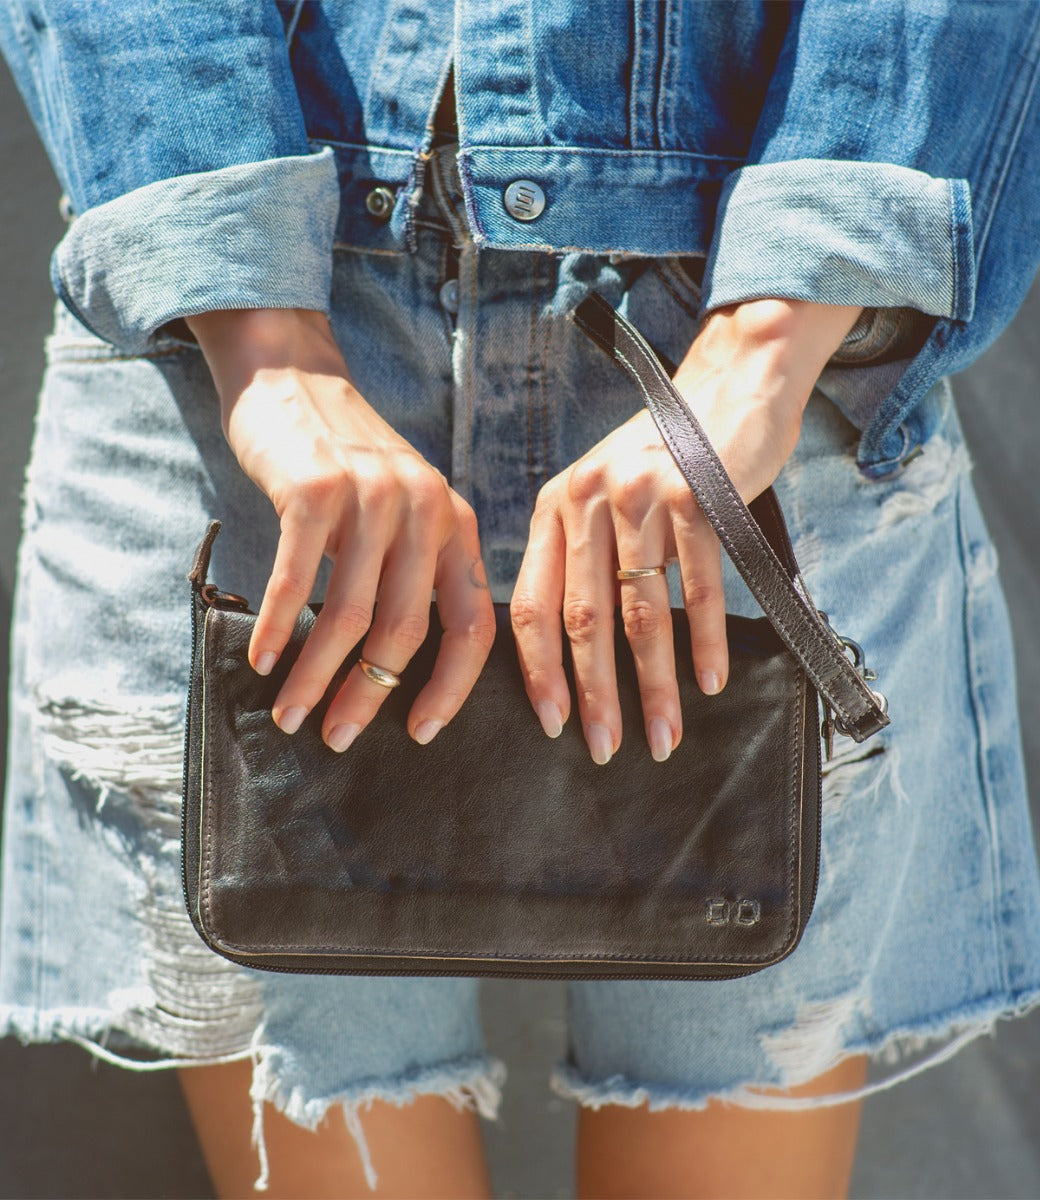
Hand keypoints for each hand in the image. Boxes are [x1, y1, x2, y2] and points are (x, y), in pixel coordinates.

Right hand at [186, 307, 495, 751]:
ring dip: (317, 676)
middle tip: (337, 737)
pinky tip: (262, 661)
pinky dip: (278, 629)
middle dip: (369, 696)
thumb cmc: (347, 463)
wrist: (294, 378)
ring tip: (291, 714)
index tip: (420, 732)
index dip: (451, 688)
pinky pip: (296, 580)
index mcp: (456, 524)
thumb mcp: (406, 508)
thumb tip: (400, 672)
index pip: (473, 625)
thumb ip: (417, 571)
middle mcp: (425, 510)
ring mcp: (372, 497)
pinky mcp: (315, 489)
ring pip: (350, 615)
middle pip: (407, 631)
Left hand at [510, 298, 862, 764]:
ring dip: (653, 684)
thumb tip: (570, 649)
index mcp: (554, 508)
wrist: (729, 386)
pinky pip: (699, 587)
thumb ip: (582, 553)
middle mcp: (586, 500)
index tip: (552, 724)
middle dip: (594, 695)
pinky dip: (705, 640)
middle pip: (583, 620)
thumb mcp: (602, 493)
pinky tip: (709, 682)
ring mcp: (641, 496)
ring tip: (663, 736)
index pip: (532, 606)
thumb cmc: (665, 456)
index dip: (540, 672)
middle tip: (604, 749)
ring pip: (642, 613)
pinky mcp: (696, 494)